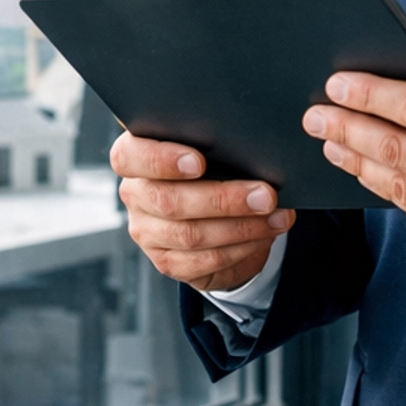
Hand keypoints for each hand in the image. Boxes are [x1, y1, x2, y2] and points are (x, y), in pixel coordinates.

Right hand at [109, 131, 294, 292]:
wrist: (218, 211)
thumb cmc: (216, 165)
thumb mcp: (212, 148)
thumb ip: (216, 143)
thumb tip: (252, 148)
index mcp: (135, 157)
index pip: (130, 156)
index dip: (161, 160)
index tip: (198, 162)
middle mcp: (135, 194)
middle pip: (169, 201)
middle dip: (224, 199)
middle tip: (266, 195)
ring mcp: (147, 232)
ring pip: (190, 235)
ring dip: (241, 226)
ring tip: (276, 215)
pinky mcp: (167, 262)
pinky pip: (204, 260)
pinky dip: (241, 247)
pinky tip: (265, 234)